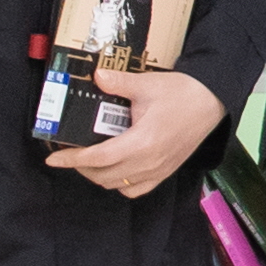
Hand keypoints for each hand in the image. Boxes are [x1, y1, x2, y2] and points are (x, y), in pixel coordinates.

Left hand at [47, 66, 224, 199]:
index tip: (54, 158)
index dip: (72, 159)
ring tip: (89, 161)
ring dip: (99, 176)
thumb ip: (119, 83)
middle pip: (103, 176)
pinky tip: (115, 171)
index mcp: (142, 142)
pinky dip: (120, 185)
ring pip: (118, 186)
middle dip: (81, 167)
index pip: (98, 158)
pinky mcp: (166, 171)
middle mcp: (149, 162)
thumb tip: (96, 76)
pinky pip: (136, 189)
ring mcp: (158, 170)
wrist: (211, 102)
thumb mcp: (148, 84)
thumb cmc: (182, 93)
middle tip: (70, 153)